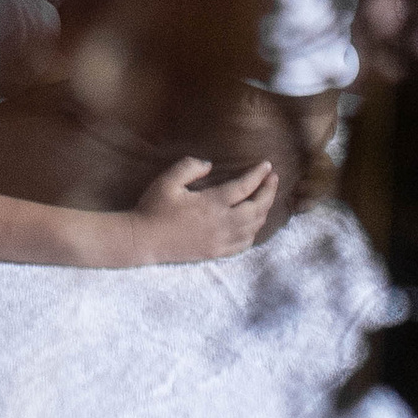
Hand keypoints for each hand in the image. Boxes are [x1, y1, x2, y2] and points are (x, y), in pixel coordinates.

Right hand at [131, 152, 277, 261]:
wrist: (144, 240)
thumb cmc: (154, 208)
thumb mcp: (168, 180)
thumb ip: (190, 166)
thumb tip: (210, 165)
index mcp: (211, 204)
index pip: (244, 187)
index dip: (258, 175)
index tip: (267, 165)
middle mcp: (222, 224)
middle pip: (257, 209)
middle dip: (269, 192)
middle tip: (273, 178)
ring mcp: (221, 241)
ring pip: (254, 227)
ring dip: (264, 211)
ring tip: (265, 197)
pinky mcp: (216, 253)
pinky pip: (244, 244)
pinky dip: (254, 231)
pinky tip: (253, 223)